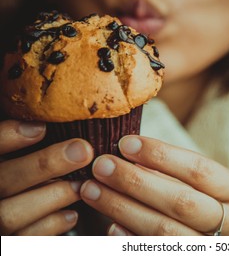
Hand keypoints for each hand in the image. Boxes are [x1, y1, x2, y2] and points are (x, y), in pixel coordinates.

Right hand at [0, 120, 93, 234]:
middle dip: (45, 164)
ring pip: (12, 213)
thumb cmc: (26, 177)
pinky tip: (73, 212)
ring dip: (54, 196)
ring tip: (82, 183)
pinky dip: (53, 224)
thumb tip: (47, 122)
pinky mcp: (10, 244)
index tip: (41, 128)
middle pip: (4, 180)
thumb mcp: (22, 156)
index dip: (8, 138)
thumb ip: (23, 141)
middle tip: (83, 150)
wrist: (21, 210)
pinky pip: (28, 239)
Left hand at [80, 135, 228, 235]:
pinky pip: (159, 253)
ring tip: (95, 191)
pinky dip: (132, 240)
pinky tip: (111, 226)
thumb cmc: (218, 209)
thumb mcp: (213, 189)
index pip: (199, 170)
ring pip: (165, 232)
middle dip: (136, 182)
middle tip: (102, 166)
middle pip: (180, 202)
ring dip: (124, 209)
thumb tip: (133, 157)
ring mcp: (216, 249)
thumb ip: (180, 176)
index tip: (127, 144)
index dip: (161, 155)